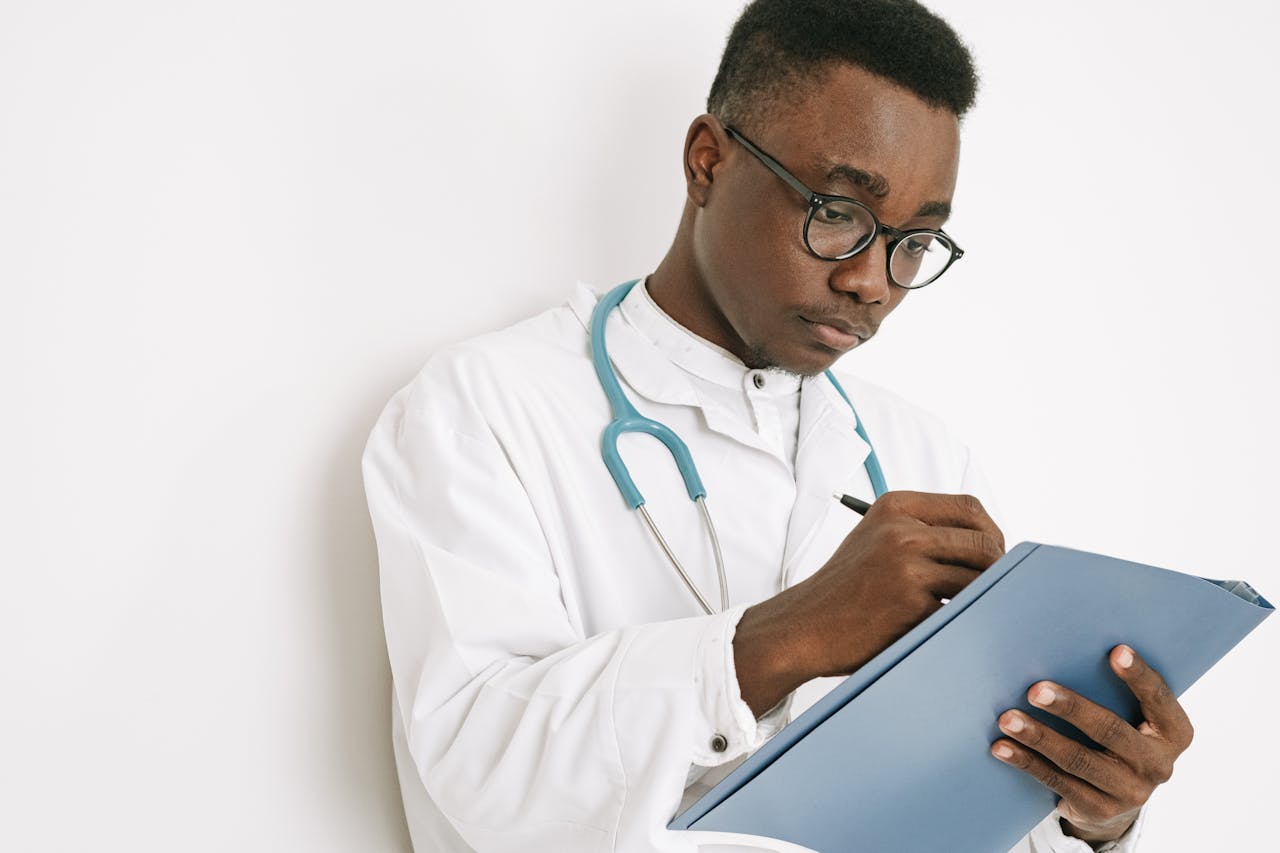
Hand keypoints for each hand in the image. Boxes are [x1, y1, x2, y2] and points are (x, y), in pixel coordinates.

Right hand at [734, 490, 1004, 715]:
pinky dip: (958, 620)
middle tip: (990, 589)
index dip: (991, 533)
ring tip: (965, 609)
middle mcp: (900, 530)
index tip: (991, 555)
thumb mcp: (876, 539)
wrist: (805, 625)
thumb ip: (922, 530)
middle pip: (983, 542)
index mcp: (894, 507)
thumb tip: (987, 542)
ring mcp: (905, 565)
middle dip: (995, 569)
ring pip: (978, 578)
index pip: (969, 507)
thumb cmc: (846, 588)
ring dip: (980, 598)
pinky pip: (959, 610)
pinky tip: (943, 627)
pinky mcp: (910, 603)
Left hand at [990, 645, 1194, 843]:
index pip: (1158, 700)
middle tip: (1035, 690)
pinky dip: (1026, 761)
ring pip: (1076, 759)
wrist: (1116, 801)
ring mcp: (1129, 792)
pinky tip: (1002, 747)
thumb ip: (1114, 691)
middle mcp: (1158, 765)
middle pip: (1109, 730)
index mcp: (1173, 733)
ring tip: (1007, 718)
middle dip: (1071, 708)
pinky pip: (1056, 781)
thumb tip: (1062, 650)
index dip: (1139, 676)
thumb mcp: (1131, 717)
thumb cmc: (1118, 736)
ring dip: (1038, 736)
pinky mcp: (1098, 810)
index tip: (1116, 651)